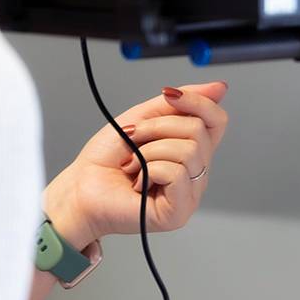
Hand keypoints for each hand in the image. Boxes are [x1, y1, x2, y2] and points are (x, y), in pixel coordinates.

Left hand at [41, 82, 229, 249]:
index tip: (170, 96)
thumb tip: (219, 88)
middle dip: (158, 128)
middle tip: (134, 140)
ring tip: (133, 165)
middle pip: (199, 132)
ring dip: (149, 151)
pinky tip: (137, 183)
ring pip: (188, 151)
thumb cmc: (104, 160)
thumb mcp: (143, 118)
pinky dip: (149, 170)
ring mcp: (189, 194)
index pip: (217, 120)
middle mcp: (195, 172)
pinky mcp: (178, 212)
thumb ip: (180, 103)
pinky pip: (177, 173)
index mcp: (191, 150)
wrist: (79, 188)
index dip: (198, 102)